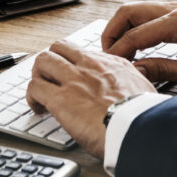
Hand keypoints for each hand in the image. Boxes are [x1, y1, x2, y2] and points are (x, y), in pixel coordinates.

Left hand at [26, 40, 156, 158]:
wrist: (139, 128)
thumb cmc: (143, 116)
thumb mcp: (145, 89)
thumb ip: (134, 83)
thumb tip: (135, 86)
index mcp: (111, 64)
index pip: (82, 52)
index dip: (72, 63)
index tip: (71, 76)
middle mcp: (90, 66)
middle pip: (58, 48)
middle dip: (50, 62)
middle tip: (50, 80)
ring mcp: (73, 80)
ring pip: (43, 61)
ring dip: (38, 76)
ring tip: (40, 94)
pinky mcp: (60, 99)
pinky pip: (34, 87)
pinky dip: (31, 97)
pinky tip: (38, 109)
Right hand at [102, 1, 176, 87]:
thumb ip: (163, 70)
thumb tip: (136, 71)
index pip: (135, 35)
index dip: (118, 51)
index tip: (109, 65)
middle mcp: (176, 9)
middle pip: (129, 12)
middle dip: (112, 31)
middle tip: (107, 53)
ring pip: (138, 8)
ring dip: (124, 26)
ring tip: (119, 49)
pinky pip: (150, 12)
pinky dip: (137, 24)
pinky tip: (137, 42)